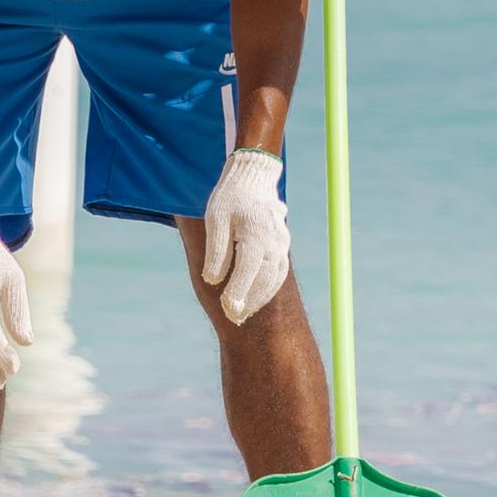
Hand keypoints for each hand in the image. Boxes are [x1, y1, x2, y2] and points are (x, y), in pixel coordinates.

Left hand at [197, 148, 290, 324]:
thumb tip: (213, 280)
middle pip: (264, 279)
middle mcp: (273, 241)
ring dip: (259, 298)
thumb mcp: (215, 219)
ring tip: (241, 315)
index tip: (227, 309)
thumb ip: (216, 250)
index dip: (238, 292)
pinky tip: (253, 300)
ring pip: (274, 279)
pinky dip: (268, 289)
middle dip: (248, 301)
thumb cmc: (230, 198)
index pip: (248, 270)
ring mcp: (281, 244)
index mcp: (255, 232)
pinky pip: (279, 273)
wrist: (253, 179)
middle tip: (232, 317)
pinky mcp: (283, 246)